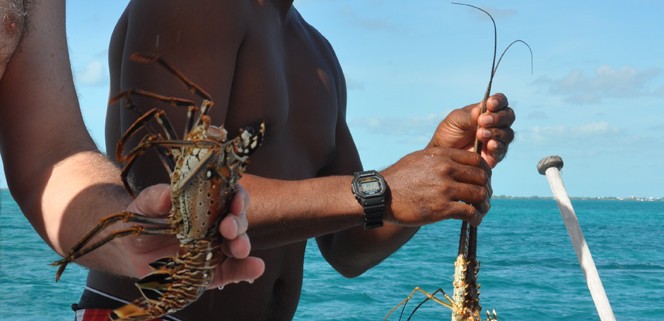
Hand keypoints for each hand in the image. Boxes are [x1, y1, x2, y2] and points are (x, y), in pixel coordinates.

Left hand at [121, 184, 263, 287]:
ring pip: (238, 244)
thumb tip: (166, 195)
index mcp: (205, 204)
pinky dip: (247, 269)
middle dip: (238, 222)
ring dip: (243, 244)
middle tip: (228, 228)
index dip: (237, 197)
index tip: (234, 202)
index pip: (229, 196)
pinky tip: (256, 267)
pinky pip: (234, 271)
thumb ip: (154, 198)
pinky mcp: (214, 272)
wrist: (131, 252)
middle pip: (237, 220)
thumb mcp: (143, 205)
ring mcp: (216, 248)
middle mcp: (216, 225)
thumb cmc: (142, 222)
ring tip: (239, 248)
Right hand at [381, 147, 491, 226]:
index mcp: (442, 156)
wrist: (380, 196)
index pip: (476, 160)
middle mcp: (446, 169)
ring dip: (484, 204)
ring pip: (479, 195)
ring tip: (481, 210)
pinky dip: (476, 218)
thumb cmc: (398, 178)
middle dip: (486, 188)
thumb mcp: (418, 159)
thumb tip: (454, 162)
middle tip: (484, 197)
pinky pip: (470, 212)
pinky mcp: (441, 208)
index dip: (485, 171)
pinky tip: (474, 221)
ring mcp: (444, 189)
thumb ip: (439, 158)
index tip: (483, 180)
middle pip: (481, 177)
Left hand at [429, 93, 513, 167]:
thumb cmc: (450, 131)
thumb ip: (470, 115)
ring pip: (508, 133)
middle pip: (508, 116)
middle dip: (497, 118)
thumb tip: (483, 108)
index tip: (489, 104)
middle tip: (482, 121)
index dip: (499, 101)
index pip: (501, 102)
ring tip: (480, 134)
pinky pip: (502, 150)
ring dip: (495, 132)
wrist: (442, 151)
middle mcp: (496, 124)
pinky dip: (498, 146)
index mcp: (488, 111)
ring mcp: (497, 139)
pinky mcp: (494, 155)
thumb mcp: (456, 120)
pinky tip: (490, 145)